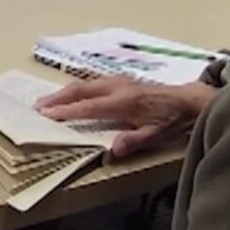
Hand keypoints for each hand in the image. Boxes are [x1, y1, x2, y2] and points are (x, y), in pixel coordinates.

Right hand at [35, 77, 216, 157]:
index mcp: (124, 102)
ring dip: (65, 91)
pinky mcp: (122, 80)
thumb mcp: (157, 135)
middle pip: (81, 90)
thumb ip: (135, 140)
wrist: (190, 101)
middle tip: (38, 106)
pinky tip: (72, 92)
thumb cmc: (172, 121)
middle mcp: (118, 88)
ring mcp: (119, 81)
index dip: (67, 111)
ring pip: (85, 83)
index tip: (47, 115)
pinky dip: (77, 87)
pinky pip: (92, 81)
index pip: (88, 107)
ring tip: (48, 100)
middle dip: (58, 97)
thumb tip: (112, 149)